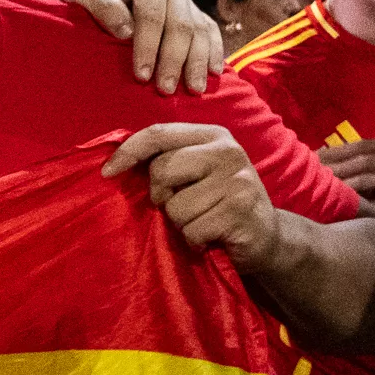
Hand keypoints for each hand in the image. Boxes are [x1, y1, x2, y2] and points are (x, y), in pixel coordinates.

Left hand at [55, 0, 219, 92]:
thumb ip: (102, 6)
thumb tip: (126, 32)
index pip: (152, 17)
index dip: (148, 48)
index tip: (141, 76)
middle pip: (180, 27)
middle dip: (174, 61)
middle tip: (166, 90)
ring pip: (199, 32)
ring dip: (198, 62)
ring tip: (194, 90)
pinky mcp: (191, 11)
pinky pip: (209, 31)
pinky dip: (213, 52)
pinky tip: (214, 73)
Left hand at [104, 124, 282, 272]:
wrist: (268, 237)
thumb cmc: (219, 204)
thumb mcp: (197, 173)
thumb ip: (168, 160)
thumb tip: (114, 163)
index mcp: (213, 136)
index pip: (159, 133)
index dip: (128, 151)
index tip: (107, 172)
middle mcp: (228, 151)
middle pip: (161, 171)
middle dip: (161, 196)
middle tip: (183, 206)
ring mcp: (237, 180)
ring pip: (174, 207)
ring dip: (181, 224)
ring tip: (203, 222)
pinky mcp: (240, 210)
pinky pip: (191, 230)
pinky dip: (194, 241)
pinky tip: (212, 237)